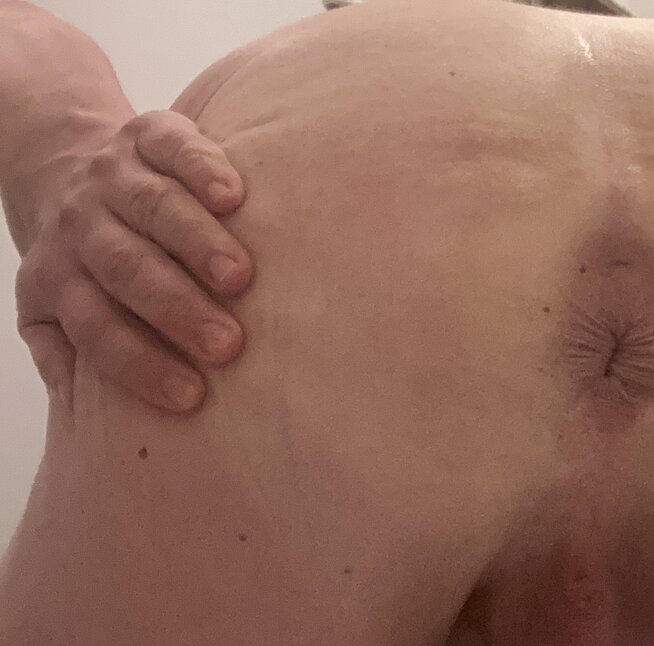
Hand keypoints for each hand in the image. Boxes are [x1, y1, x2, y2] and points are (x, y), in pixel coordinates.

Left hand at [15, 110, 252, 411]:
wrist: (64, 163)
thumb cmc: (85, 257)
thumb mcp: (54, 308)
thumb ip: (66, 355)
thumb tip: (91, 423)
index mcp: (60, 276)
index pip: (96, 325)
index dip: (139, 362)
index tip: (192, 396)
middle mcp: (83, 224)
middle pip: (125, 268)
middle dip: (175, 308)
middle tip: (227, 344)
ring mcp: (113, 175)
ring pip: (152, 208)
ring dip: (196, 243)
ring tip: (241, 277)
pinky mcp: (146, 134)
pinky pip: (171, 146)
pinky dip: (202, 167)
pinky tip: (234, 195)